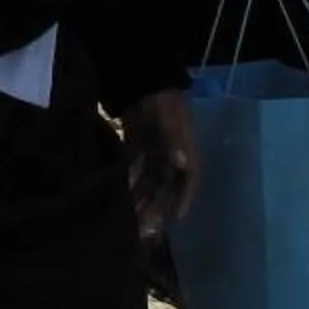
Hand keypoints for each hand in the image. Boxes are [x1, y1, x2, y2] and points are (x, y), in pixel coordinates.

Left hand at [123, 89, 197, 238]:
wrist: (143, 80)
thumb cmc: (163, 102)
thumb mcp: (171, 120)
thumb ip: (175, 141)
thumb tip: (181, 163)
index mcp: (185, 153)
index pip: (188, 183)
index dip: (183, 202)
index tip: (175, 220)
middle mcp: (171, 158)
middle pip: (165, 188)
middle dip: (156, 208)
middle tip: (144, 228)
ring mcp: (153, 154)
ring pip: (149, 183)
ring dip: (141, 199)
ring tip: (129, 219)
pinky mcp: (136, 149)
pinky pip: (135, 172)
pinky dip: (129, 184)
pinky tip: (119, 196)